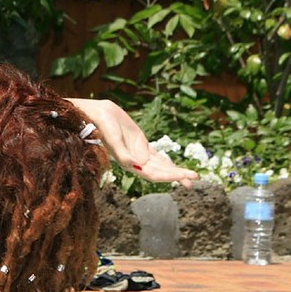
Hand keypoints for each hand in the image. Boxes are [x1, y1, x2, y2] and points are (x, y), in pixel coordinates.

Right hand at [69, 98, 198, 187]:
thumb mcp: (112, 136)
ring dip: (175, 171)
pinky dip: (166, 162)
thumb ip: (121, 152)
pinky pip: (156, 156)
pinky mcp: (140, 143)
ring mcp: (138, 152)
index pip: (153, 173)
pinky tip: (176, 167)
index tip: (184, 176)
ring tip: (191, 176)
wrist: (95, 113)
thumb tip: (134, 165)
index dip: (169, 176)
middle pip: (160, 171)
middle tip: (195, 177)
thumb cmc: (100, 124)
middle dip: (177, 175)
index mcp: (129, 162)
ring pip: (160, 165)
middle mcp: (135, 160)